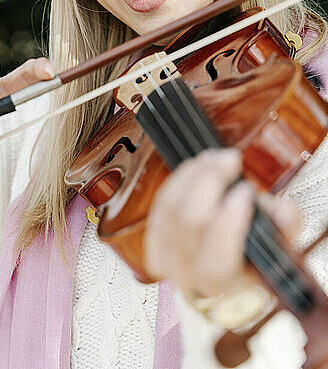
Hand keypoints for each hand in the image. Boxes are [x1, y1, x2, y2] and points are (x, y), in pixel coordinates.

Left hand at [144, 148, 300, 297]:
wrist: (228, 260)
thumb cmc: (253, 250)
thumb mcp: (279, 238)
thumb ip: (285, 224)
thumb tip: (282, 211)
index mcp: (225, 283)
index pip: (218, 259)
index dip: (229, 221)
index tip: (246, 190)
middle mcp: (190, 276)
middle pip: (190, 223)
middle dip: (211, 182)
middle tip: (231, 159)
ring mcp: (167, 259)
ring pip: (172, 208)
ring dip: (195, 174)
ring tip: (216, 157)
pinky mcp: (154, 240)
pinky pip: (160, 204)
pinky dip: (179, 181)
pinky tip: (198, 167)